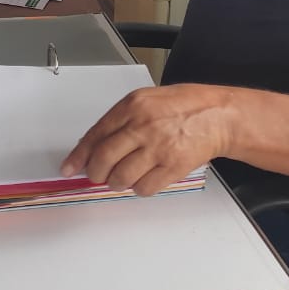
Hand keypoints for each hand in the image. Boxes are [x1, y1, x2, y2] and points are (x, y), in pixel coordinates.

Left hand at [61, 84, 229, 195]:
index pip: (95, 135)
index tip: (69, 168)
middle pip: (104, 159)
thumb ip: (120, 119)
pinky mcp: (173, 166)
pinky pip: (144, 188)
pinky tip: (144, 179)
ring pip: (121, 178)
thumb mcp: (146, 100)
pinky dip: (139, 189)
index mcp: (133, 106)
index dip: (79, 155)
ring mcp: (158, 148)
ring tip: (123, 177)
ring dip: (117, 183)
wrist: (219, 115)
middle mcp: (143, 126)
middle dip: (95, 173)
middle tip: (97, 176)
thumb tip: (94, 145)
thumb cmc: (184, 106)